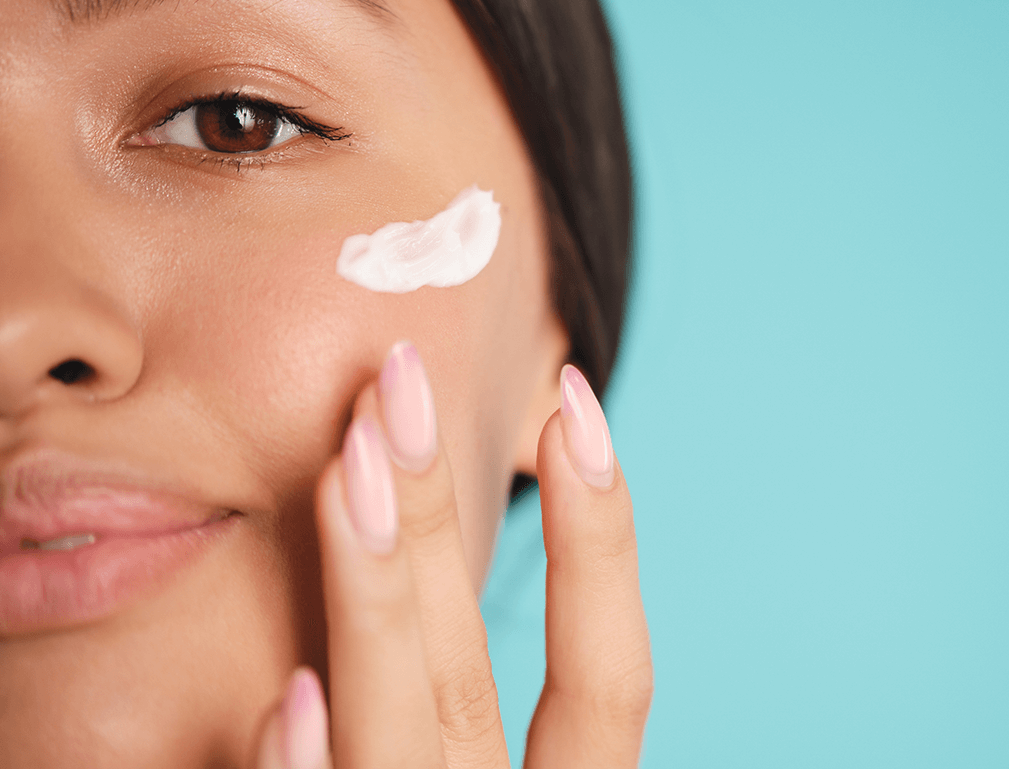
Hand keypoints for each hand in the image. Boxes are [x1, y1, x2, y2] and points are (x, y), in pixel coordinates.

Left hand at [254, 342, 651, 767]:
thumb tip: (409, 520)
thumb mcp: (456, 768)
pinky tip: (291, 695)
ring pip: (399, 743)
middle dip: (439, 528)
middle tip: (398, 386)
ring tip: (348, 467)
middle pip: (470, 689)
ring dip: (377, 608)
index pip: (608, 681)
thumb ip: (444, 704)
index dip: (604, 548)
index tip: (574, 404)